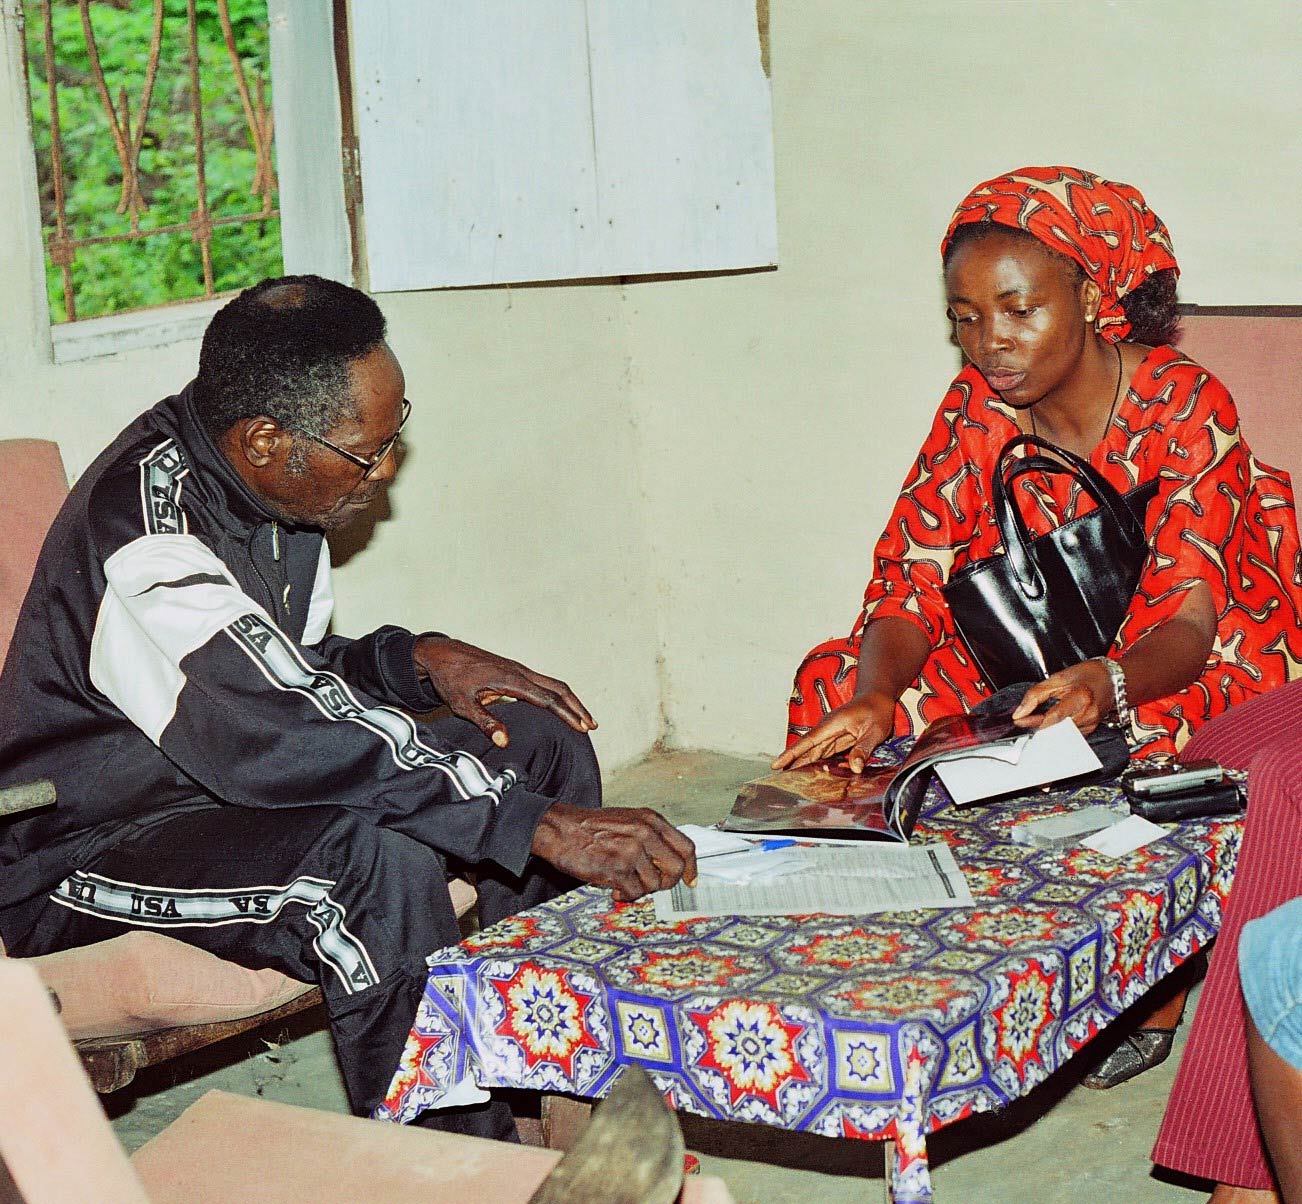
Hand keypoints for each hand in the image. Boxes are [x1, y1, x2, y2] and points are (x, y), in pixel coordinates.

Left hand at [413, 637, 594, 746]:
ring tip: (583, 719)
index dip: (566, 714)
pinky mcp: (515, 671)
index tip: (581, 728)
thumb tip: (504, 741)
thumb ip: (485, 722)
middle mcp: (520, 672)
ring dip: (570, 701)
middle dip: (577, 707)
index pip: (547, 699)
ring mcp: (519, 670)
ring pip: (553, 684)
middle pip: (558, 688)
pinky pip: (543, 683)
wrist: (440, 654)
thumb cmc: (450, 678)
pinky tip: (560, 708)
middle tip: (592, 726)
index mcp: (511, 679)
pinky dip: (558, 696)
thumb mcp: (462, 705)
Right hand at [530, 803, 697, 901]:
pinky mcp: (616, 868)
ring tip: (624, 882)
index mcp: (650, 819)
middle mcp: (645, 833)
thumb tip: (672, 864)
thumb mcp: (628, 820)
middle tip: (652, 885)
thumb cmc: (592, 827)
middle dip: (667, 883)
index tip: (690, 881)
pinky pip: (634, 893)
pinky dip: (626, 896)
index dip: (691, 868)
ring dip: (641, 889)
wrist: (560, 830)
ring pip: (655, 884)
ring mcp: (631, 851)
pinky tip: (614, 889)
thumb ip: (651, 837)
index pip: (686, 847)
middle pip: (676, 869)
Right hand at [771, 691, 894, 773]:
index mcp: (832, 724)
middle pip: (806, 749)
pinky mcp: (836, 739)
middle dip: (792, 763)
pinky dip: (815, 763)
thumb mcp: (874, 731)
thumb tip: (855, 768)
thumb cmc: (876, 710)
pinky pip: (823, 753)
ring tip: (791, 781)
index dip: (791, 754)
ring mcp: (830, 734)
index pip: (807, 741)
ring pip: (813, 752)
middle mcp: (827, 729)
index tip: (776, 765)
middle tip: (780, 781)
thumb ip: (863, 749)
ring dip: (802, 765)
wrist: (877, 697)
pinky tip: (810, 775)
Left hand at [1010, 660, 1112, 734]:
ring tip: (1039, 719)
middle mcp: (1088, 714)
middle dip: (1039, 727)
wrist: (1113, 679)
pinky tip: (1054, 721)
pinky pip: (1069, 734)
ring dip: (1048, 729)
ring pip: (1061, 734)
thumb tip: (1020, 712)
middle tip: (1025, 722)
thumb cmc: (1088, 675)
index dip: (1035, 721)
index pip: (1054, 716)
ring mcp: (1091, 723)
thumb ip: (1036, 694)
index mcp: (1081, 698)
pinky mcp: (1091, 729)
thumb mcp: (1058, 678)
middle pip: (1056, 728)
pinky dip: (1059, 729)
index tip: (1020, 721)